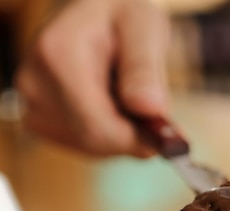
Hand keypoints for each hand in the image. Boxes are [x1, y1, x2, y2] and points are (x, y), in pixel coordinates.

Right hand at [16, 0, 169, 156]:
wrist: (92, 14)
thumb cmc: (120, 15)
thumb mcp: (143, 28)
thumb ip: (145, 68)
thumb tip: (149, 109)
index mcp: (58, 56)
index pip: (96, 126)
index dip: (136, 139)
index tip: (166, 134)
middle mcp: (36, 83)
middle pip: (94, 140)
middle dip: (132, 134)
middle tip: (154, 108)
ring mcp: (34, 104)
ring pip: (91, 147)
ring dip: (121, 132)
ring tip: (126, 94)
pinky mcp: (40, 119)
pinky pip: (83, 145)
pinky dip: (108, 133)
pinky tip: (111, 104)